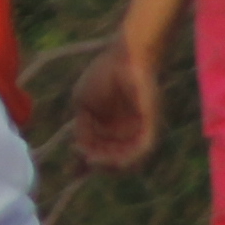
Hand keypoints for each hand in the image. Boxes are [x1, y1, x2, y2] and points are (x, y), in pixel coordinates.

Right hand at [68, 39, 164, 171]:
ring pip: (129, 159)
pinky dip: (129, 157)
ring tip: (95, 160)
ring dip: (111, 164)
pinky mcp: (151, 124)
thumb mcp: (83, 106)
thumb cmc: (103, 75)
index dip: (86, 162)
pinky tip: (112, 157)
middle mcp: (127, 132)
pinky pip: (143, 148)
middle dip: (98, 164)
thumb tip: (77, 153)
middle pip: (113, 159)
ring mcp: (140, 129)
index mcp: (110, 128)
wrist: (124, 57)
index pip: (100, 152)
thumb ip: (81, 131)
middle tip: (86, 160)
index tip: (73, 167)